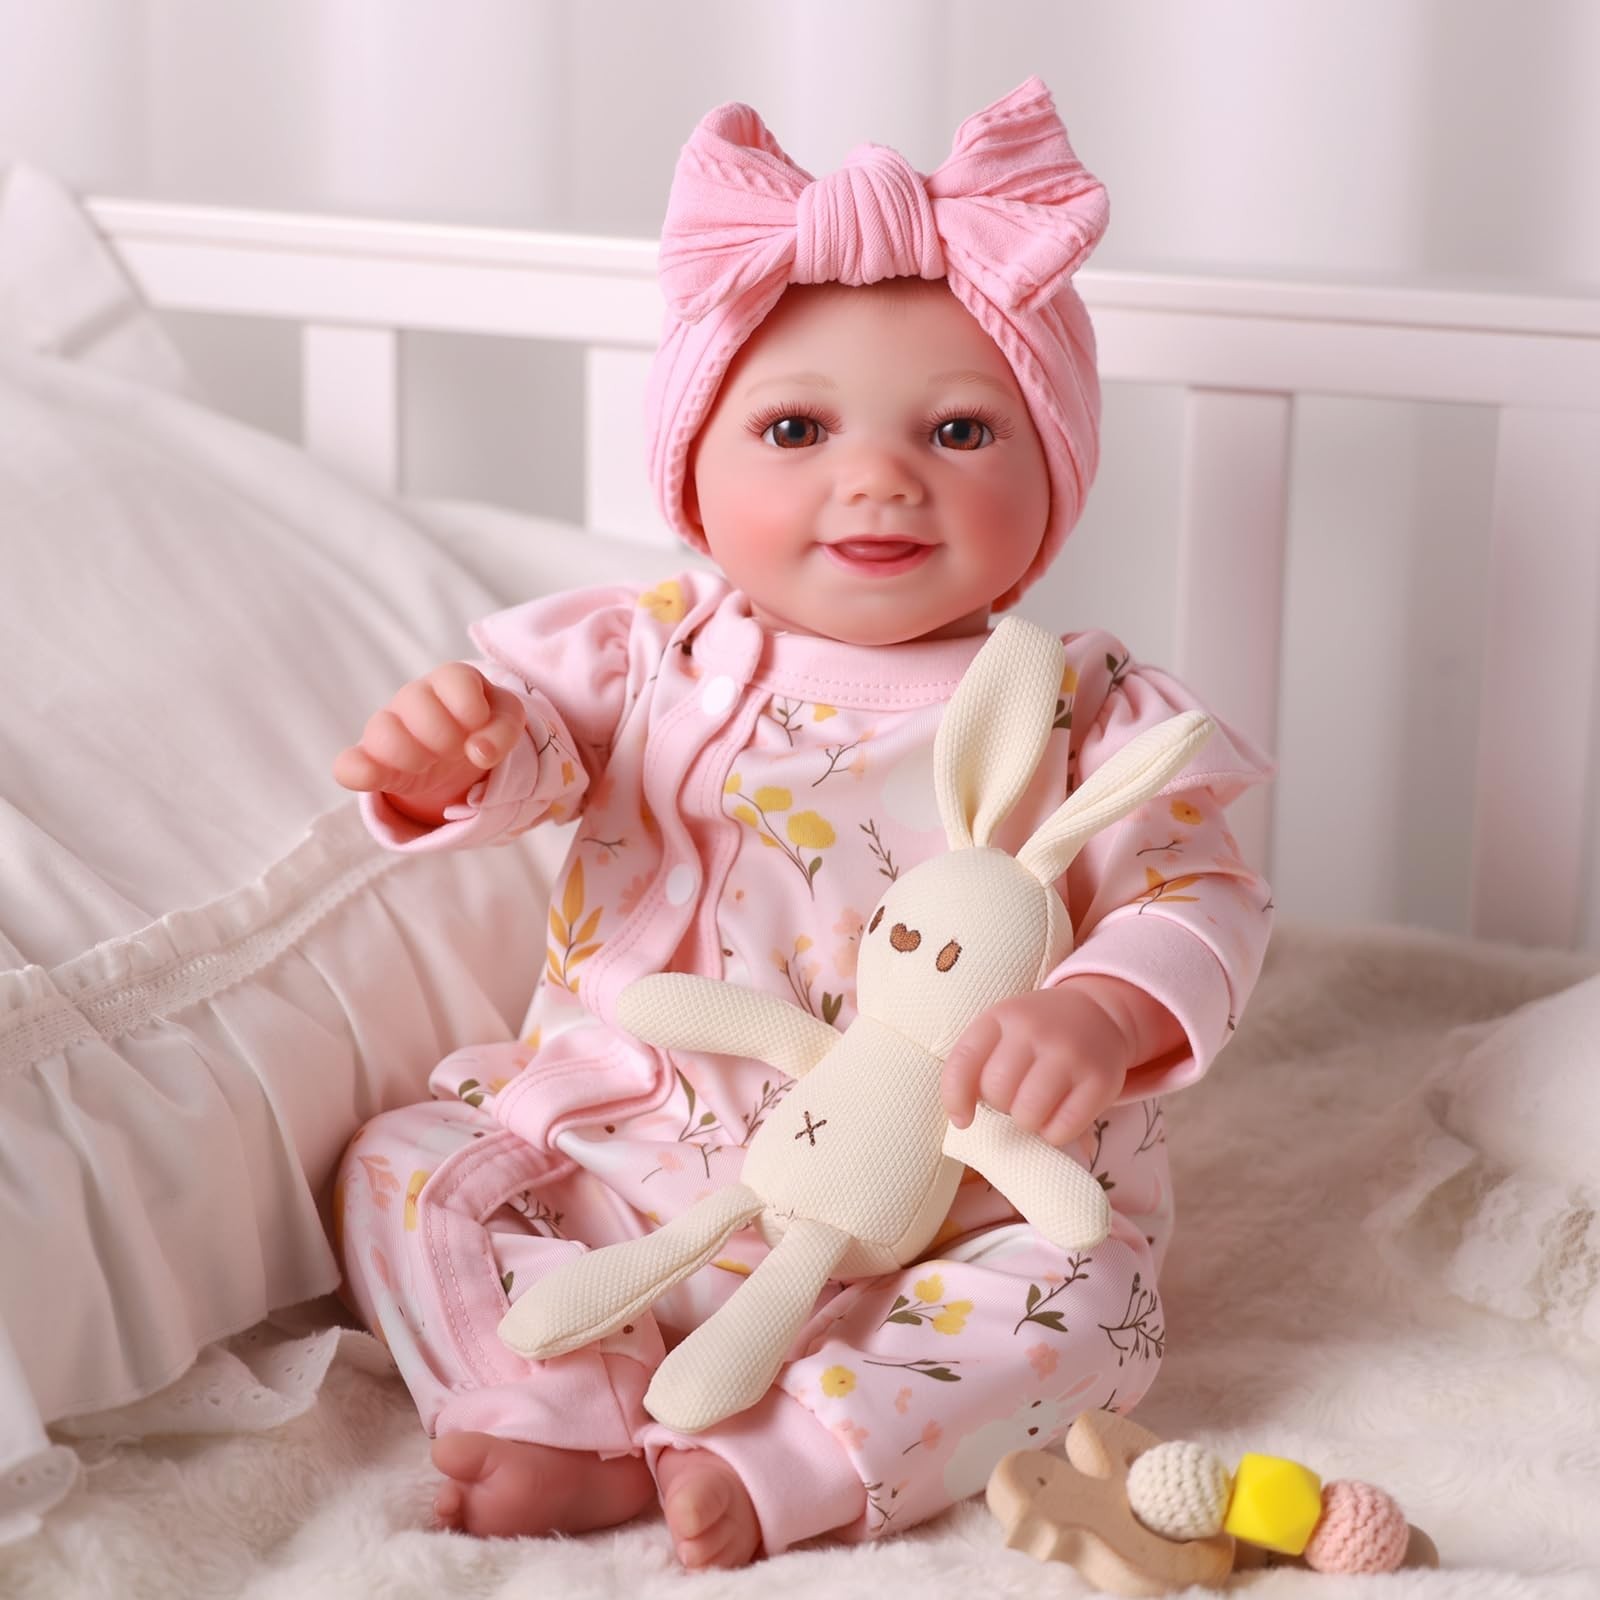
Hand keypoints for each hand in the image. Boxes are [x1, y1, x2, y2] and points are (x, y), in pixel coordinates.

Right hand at [332, 662, 524, 824]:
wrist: (459, 753)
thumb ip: (503, 729)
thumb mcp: (506, 720)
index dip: (472, 710)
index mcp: (449, 679)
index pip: (454, 679)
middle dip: (445, 736)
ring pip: (382, 731)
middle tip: (453, 748)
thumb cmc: (482, 726)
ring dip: (413, 757)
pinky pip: (349, 764)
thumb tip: (480, 752)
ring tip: (428, 764)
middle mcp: (413, 697)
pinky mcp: (370, 760)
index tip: (478, 726)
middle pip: (416, 704)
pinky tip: (374, 777)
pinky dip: (359, 772)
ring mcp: (387, 726)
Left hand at [940, 984, 1133, 1149]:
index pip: (963, 1062)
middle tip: (1016, 1096)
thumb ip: (978, 1063)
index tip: (963, 1119)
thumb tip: (963, 1120)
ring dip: (1027, 1122)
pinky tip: (1058, 1116)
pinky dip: (1054, 1134)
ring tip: (1036, 1107)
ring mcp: (1070, 1053)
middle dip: (1000, 1106)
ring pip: (1027, 1114)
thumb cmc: (1037, 1033)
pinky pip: (1062, 1129)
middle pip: (996, 1092)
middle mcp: (1035, 1030)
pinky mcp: (1100, 1080)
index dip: (955, 1098)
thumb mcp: (1003, 1029)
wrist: (1097, 1014)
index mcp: (1002, 1016)